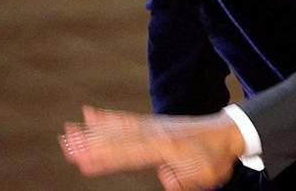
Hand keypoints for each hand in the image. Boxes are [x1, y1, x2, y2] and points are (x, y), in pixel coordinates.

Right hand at [60, 106, 244, 189]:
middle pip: (120, 139)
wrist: (229, 132)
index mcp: (167, 147)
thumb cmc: (217, 158)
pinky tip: (90, 114)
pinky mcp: (154, 124)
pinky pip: (128, 120)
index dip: (107, 158)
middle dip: (92, 144)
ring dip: (93, 131)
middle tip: (66, 146)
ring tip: (68, 131)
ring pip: (119, 128)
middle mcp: (157, 133)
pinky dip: (108, 118)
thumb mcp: (205, 176)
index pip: (132, 154)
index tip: (84, 161)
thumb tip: (166, 179)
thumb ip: (184, 180)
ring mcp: (155, 126)